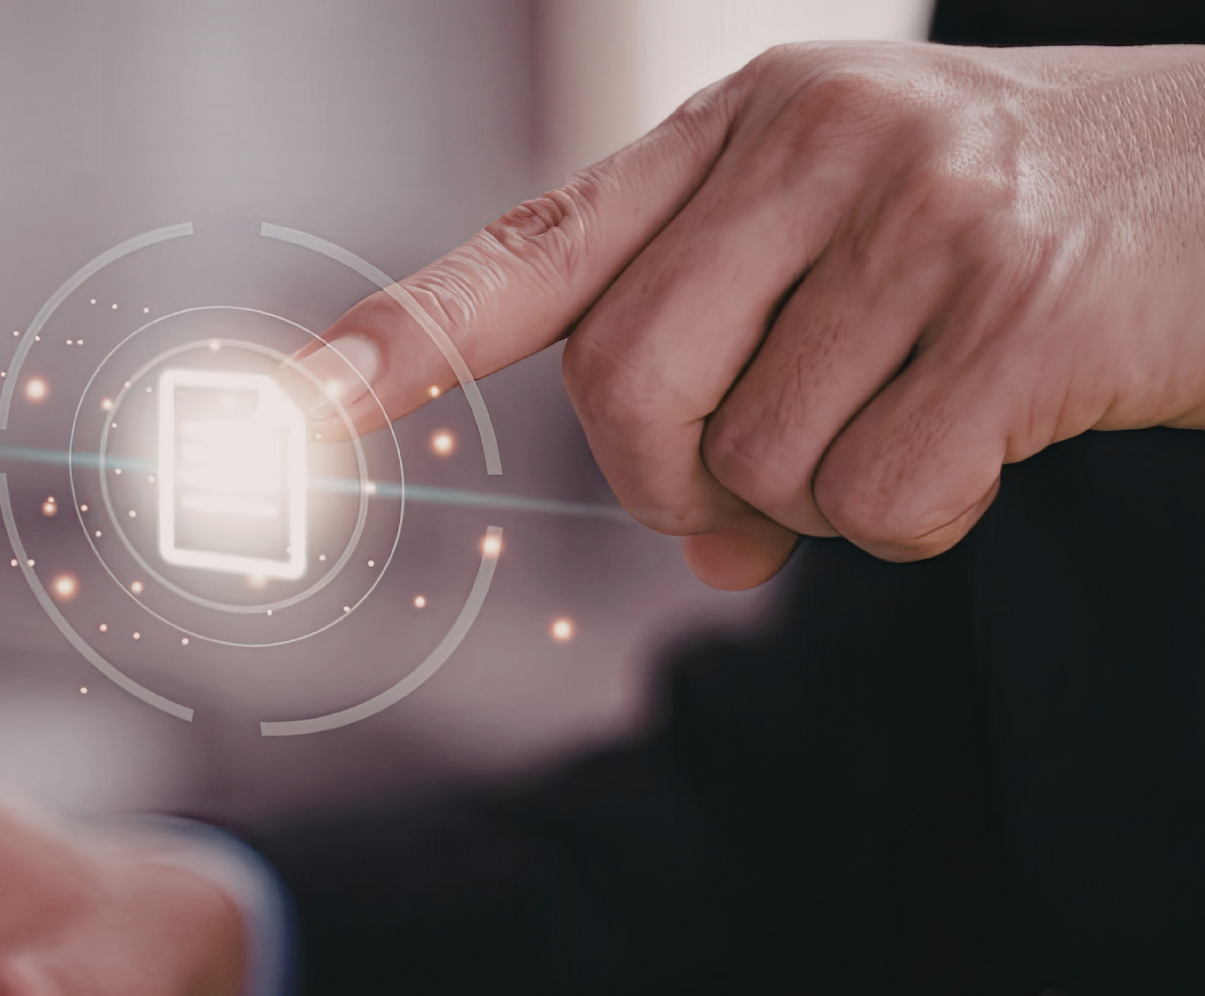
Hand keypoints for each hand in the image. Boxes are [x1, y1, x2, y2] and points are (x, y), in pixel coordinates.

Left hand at [298, 42, 1204, 587]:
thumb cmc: (1015, 221)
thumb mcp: (852, 246)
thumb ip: (738, 369)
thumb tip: (702, 553)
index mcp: (740, 127)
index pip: (536, 248)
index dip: (405, 337)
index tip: (289, 410)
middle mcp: (814, 143)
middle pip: (623, 390)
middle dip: (668, 483)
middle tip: (748, 497)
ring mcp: (920, 216)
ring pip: (758, 466)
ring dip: (820, 500)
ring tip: (922, 415)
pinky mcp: (1021, 309)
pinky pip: (879, 506)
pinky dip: (917, 522)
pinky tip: (993, 441)